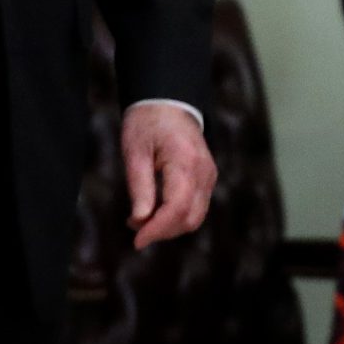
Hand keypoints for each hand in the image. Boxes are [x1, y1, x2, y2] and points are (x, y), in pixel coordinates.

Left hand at [123, 102, 217, 248]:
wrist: (168, 102)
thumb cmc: (147, 123)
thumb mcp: (135, 152)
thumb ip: (139, 187)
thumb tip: (139, 221)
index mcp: (186, 162)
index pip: (176, 208)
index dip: (157, 229)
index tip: (137, 241)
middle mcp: (204, 172)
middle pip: (189, 218)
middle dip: (162, 231)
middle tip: (134, 229)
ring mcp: (209, 176)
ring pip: (195, 217)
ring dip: (169, 227)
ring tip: (141, 221)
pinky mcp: (207, 179)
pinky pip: (196, 207)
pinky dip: (177, 217)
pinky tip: (154, 213)